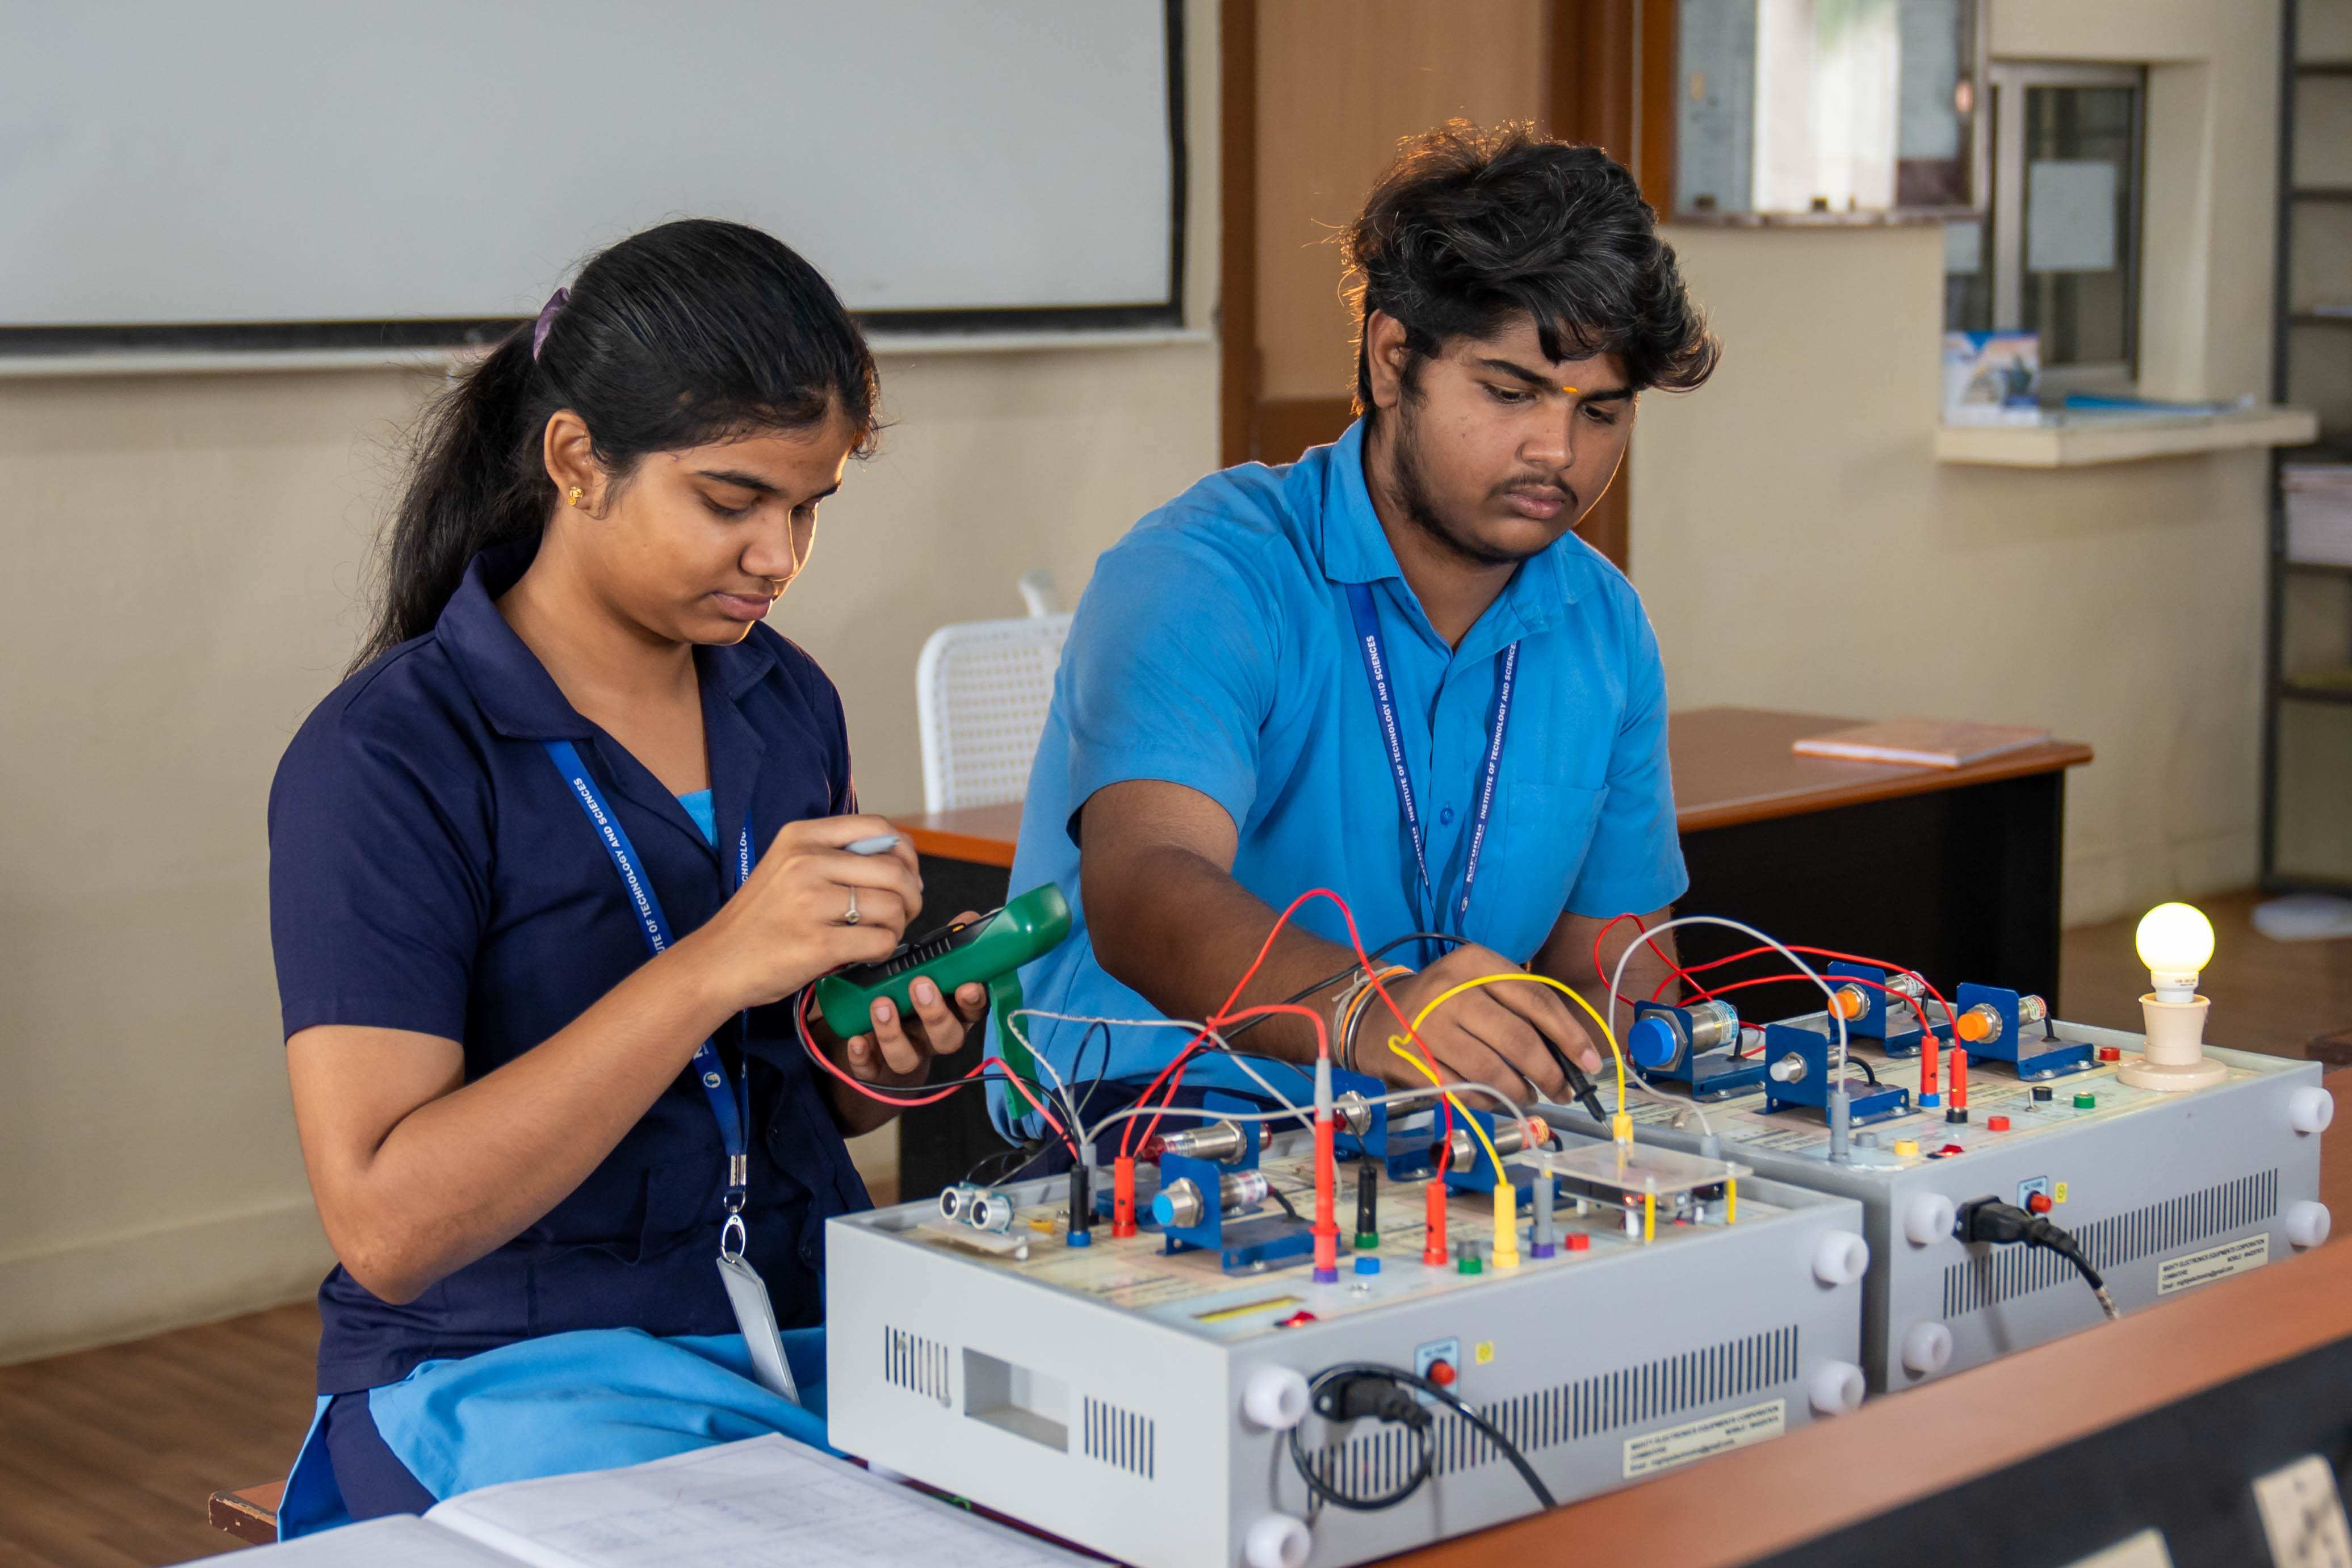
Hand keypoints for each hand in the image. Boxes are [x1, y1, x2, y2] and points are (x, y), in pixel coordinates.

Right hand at [680, 815, 926, 1011]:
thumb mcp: (787, 867)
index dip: (905, 853)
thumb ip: (834, 856)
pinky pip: (880, 941)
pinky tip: (868, 951)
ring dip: (899, 925)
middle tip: (906, 910)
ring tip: (881, 933)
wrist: (716, 962)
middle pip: (894, 870)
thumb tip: (900, 862)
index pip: (878, 828)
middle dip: (913, 894)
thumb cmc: (760, 919)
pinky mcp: (818, 944)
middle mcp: (806, 863)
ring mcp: (811, 903)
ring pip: (893, 907)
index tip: (906, 873)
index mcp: (801, 837)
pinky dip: (885, 949)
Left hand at [841, 920, 990, 1084]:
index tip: (967, 985)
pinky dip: (864, 1057)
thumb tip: (969, 917)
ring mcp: (906, 1056)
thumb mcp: (928, 969)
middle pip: (947, 1037)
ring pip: (908, 1057)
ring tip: (881, 1005)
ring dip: (895, 1033)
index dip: (974, 1000)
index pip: (973, 1010)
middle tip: (920, 985)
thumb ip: (948, 947)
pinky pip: (871, 1071)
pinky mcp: (876, 1070)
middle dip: (935, 1013)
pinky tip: (856, 1040)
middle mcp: (933, 1038)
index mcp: (953, 1012)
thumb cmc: (908, 994)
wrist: (877, 1042)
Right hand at [1368, 944, 1597, 1099]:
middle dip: (1549, 1072)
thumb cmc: (1444, 1001)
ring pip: (1491, 1069)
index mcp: (1475, 963)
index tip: (1589, 1062)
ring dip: (1519, 1091)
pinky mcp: (1411, 1058)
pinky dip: (1486, 1101)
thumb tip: (1572, 1052)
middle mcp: (1450, 989)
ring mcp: (1427, 1025)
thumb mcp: (1479, 983)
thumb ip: (1522, 1007)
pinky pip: (1462, 1089)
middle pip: (1517, 1039)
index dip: (1569, 1035)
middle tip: (1563, 1090)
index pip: (1535, 999)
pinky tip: (1495, 1099)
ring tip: (1529, 1095)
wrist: (1376, 1013)